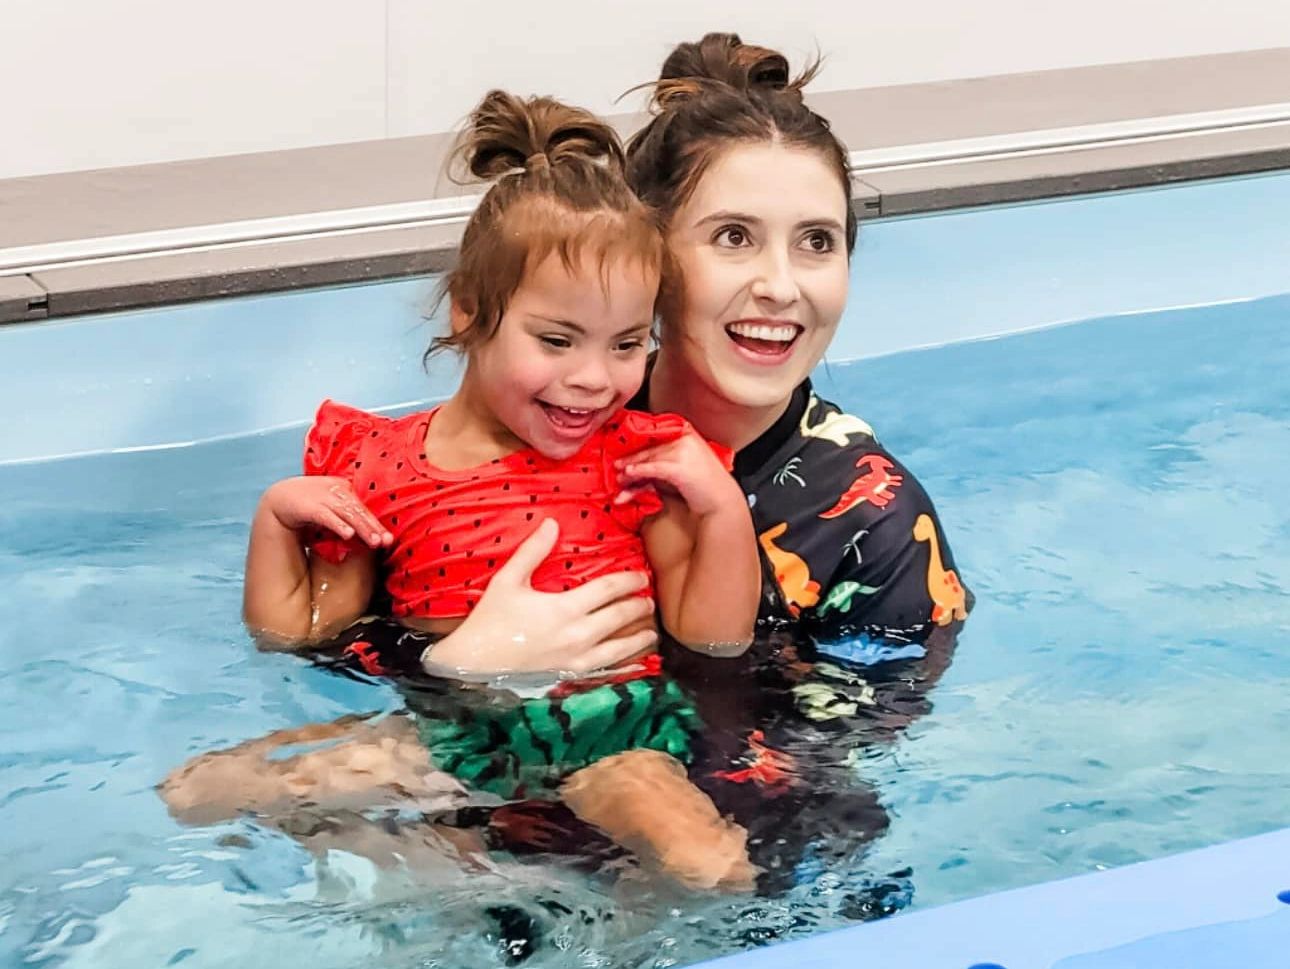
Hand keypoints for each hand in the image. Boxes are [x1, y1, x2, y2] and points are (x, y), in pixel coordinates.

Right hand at [261, 476, 392, 548]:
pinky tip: (348, 535)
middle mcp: (335, 490)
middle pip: (358, 510)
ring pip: (347, 513)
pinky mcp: (307, 506)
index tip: (389, 539)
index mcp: (343, 488)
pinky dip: (338, 524)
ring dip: (362, 528)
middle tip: (385, 541)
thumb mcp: (331, 511)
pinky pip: (326, 516)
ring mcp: (321, 496)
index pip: (363, 508)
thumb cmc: (309, 507)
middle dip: (373, 527)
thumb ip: (346, 519)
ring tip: (374, 542)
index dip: (376, 523)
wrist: (278, 498)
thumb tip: (366, 537)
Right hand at [424, 519, 657, 676]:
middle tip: (650, 600)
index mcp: (564, 608)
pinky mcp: (570, 677)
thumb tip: (551, 523)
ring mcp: (575, 660)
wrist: (474, 664)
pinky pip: (604, 671)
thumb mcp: (508, 580)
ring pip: (618, 649)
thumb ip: (532, 551)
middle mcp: (576, 635)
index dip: (628, 581)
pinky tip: (632, 663)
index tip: (641, 576)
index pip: (608, 590)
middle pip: (619, 618)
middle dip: (638, 607)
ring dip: (638, 639)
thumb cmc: (490, 620)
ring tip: (650, 632)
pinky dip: (623, 666)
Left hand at [615, 431, 741, 517]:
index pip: (657, 437)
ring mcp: (683, 452)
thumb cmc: (704, 488)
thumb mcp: (683, 469)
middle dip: (632, 459)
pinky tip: (629, 474)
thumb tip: (637, 466)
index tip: (625, 451)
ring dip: (631, 469)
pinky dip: (639, 470)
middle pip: (651, 448)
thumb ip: (664, 463)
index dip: (640, 445)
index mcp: (688, 434)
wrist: (722, 503)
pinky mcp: (679, 467)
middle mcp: (686, 439)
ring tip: (620, 478)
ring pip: (649, 458)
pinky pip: (653, 468)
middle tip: (618, 467)